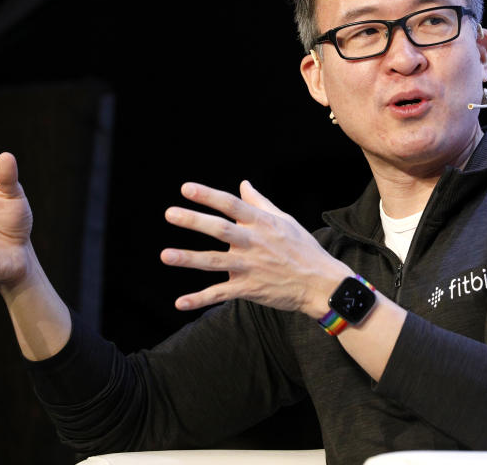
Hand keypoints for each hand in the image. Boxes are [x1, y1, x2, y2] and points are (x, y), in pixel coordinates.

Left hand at [160, 180, 348, 317]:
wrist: (321, 283)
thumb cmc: (303, 248)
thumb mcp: (285, 220)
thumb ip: (260, 202)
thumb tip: (243, 184)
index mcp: (262, 223)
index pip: (231, 205)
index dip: (208, 196)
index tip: (185, 188)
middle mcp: (254, 242)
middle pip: (220, 229)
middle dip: (194, 221)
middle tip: (170, 214)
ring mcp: (251, 267)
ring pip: (215, 262)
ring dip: (189, 258)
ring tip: (165, 255)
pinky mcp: (249, 288)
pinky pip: (220, 294)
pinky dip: (200, 299)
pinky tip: (180, 303)